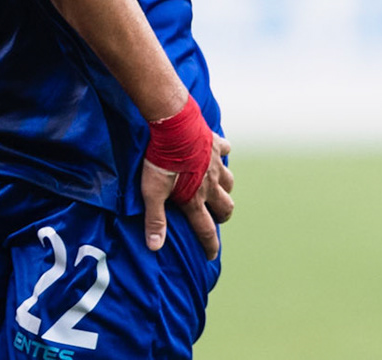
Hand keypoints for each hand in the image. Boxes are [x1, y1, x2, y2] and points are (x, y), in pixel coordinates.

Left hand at [139, 133, 233, 256]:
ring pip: (230, 182)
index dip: (209, 246)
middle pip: (225, 208)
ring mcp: (215, 164)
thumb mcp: (152, 191)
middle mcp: (210, 184)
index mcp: (195, 198)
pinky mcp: (215, 144)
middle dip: (222, 216)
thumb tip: (155, 247)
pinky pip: (226, 149)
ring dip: (225, 188)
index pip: (206, 229)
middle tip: (214, 217)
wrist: (173, 125)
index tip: (210, 256)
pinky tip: (217, 151)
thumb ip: (155, 219)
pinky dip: (224, 153)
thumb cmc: (160, 159)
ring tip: (216, 189)